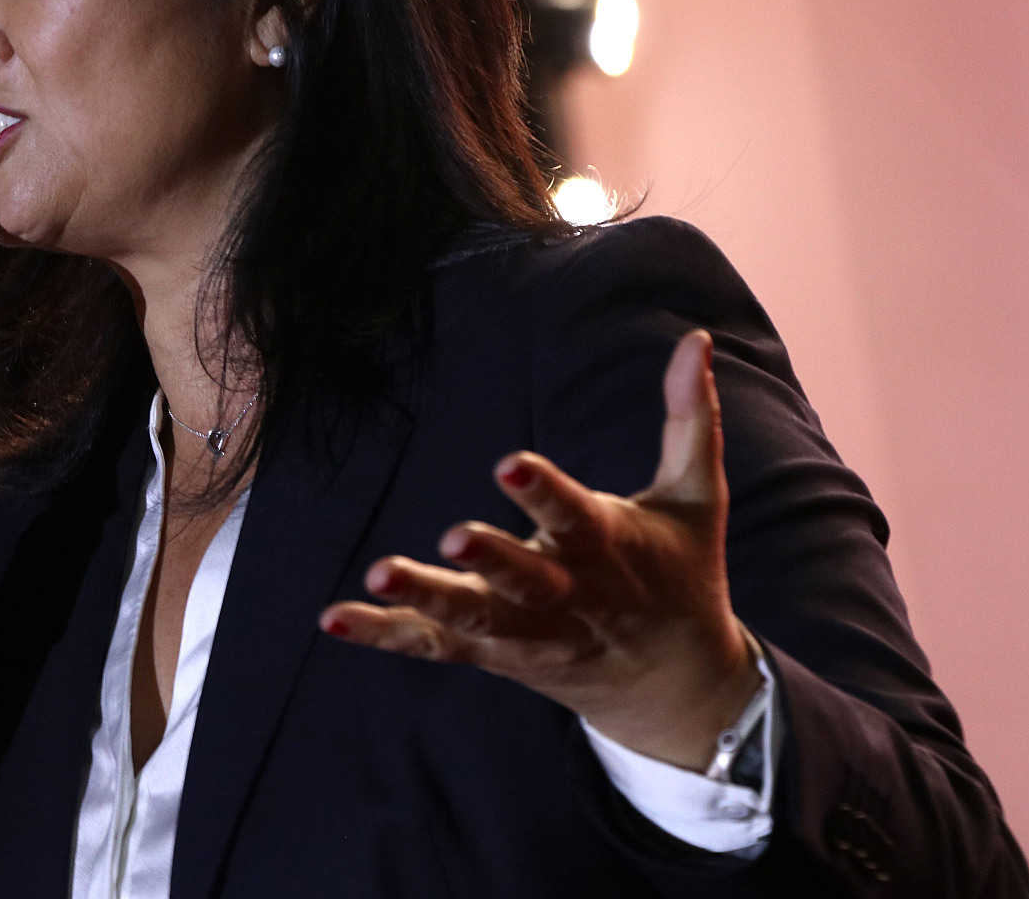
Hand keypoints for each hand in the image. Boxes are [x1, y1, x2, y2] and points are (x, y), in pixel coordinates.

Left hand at [321, 330, 760, 769]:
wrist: (678, 689)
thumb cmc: (681, 573)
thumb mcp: (695, 498)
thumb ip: (689, 417)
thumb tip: (694, 338)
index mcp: (607, 546)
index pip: (574, 515)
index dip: (543, 491)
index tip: (509, 462)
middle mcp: (565, 595)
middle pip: (522, 580)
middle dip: (491, 560)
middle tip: (452, 536)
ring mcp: (526, 632)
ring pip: (472, 618)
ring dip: (425, 599)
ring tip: (378, 576)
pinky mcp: (494, 655)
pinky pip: (432, 645)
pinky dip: (384, 634)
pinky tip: (333, 617)